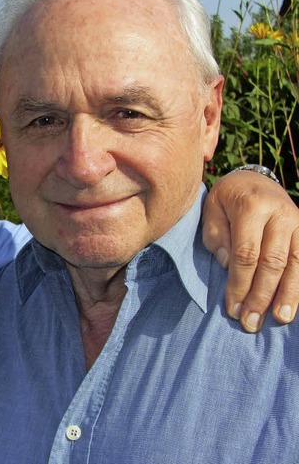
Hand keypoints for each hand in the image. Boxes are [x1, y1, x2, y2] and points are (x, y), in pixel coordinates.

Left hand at [202, 170, 298, 331]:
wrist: (253, 180)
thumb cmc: (227, 200)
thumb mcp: (211, 211)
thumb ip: (217, 238)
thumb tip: (229, 267)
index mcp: (252, 207)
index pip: (247, 254)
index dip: (240, 284)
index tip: (232, 308)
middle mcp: (280, 214)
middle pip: (272, 262)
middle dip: (261, 295)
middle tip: (251, 322)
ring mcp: (298, 221)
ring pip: (296, 264)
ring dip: (287, 295)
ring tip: (279, 319)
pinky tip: (294, 304)